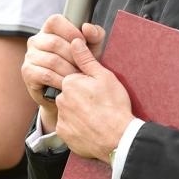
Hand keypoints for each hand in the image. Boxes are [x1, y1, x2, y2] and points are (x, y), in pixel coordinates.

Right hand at [22, 15, 106, 104]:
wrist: (67, 92)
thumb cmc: (78, 66)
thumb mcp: (90, 50)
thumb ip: (94, 36)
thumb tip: (87, 27)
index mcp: (49, 30)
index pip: (55, 21)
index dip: (70, 30)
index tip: (83, 42)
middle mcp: (36, 40)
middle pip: (55, 42)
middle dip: (74, 57)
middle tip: (84, 67)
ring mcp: (30, 56)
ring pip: (52, 60)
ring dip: (69, 70)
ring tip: (79, 77)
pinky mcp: (27, 72)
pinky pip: (47, 74)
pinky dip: (61, 80)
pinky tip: (68, 84)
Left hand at [54, 38, 133, 162]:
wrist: (118, 138)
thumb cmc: (114, 106)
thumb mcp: (104, 77)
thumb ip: (86, 59)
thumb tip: (74, 41)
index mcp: (70, 83)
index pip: (72, 80)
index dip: (86, 86)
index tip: (97, 93)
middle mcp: (61, 99)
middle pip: (68, 95)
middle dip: (80, 99)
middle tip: (98, 106)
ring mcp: (61, 118)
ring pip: (68, 111)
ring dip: (78, 113)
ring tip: (95, 118)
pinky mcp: (63, 134)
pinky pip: (68, 127)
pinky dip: (76, 128)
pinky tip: (90, 128)